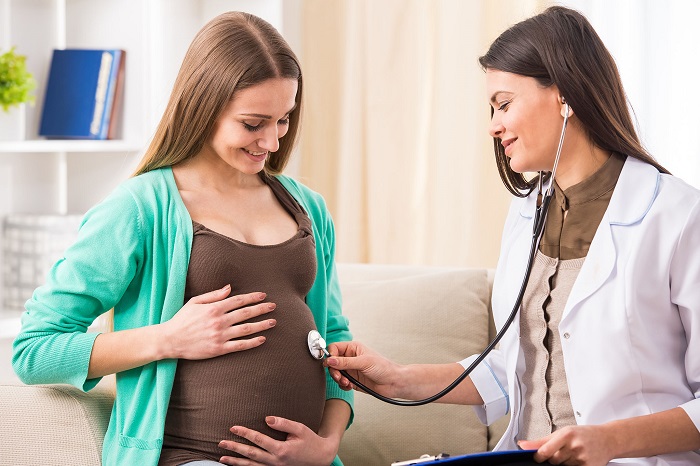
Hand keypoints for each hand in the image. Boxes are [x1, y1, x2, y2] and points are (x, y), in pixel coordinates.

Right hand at [161, 284, 275, 359]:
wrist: (170, 340)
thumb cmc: (182, 319)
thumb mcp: (195, 302)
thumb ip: (214, 295)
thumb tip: (230, 287)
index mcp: (214, 308)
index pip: (238, 300)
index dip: (253, 297)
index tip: (263, 295)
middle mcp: (219, 321)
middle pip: (246, 313)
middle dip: (262, 309)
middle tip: (273, 306)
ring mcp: (220, 335)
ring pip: (246, 329)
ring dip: (261, 325)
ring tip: (273, 322)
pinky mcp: (219, 349)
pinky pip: (240, 345)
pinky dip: (252, 342)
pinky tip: (262, 339)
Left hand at [218, 416, 337, 465]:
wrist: (320, 458)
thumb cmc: (310, 441)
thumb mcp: (300, 429)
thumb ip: (283, 423)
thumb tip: (267, 419)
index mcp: (281, 450)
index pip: (258, 440)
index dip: (245, 433)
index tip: (233, 427)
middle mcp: (276, 461)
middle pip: (251, 454)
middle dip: (234, 448)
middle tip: (221, 443)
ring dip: (236, 462)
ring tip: (222, 458)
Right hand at [324, 341, 399, 396]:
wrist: (393, 382)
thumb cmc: (383, 367)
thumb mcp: (363, 362)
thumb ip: (345, 362)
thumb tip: (330, 360)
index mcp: (353, 348)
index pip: (335, 348)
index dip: (330, 355)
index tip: (330, 363)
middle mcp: (351, 358)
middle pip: (333, 362)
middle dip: (334, 370)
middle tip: (339, 376)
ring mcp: (351, 369)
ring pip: (336, 373)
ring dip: (339, 379)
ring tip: (346, 382)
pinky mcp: (352, 380)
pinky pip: (341, 382)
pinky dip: (343, 385)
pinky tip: (350, 386)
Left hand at [518, 425, 614, 465]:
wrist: (608, 439)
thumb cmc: (583, 434)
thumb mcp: (562, 432)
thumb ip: (541, 440)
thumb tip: (523, 445)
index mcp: (566, 435)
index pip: (545, 451)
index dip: (538, 456)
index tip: (537, 457)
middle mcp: (574, 446)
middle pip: (553, 460)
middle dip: (554, 458)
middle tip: (563, 451)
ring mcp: (582, 458)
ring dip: (564, 463)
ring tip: (573, 454)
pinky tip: (578, 460)